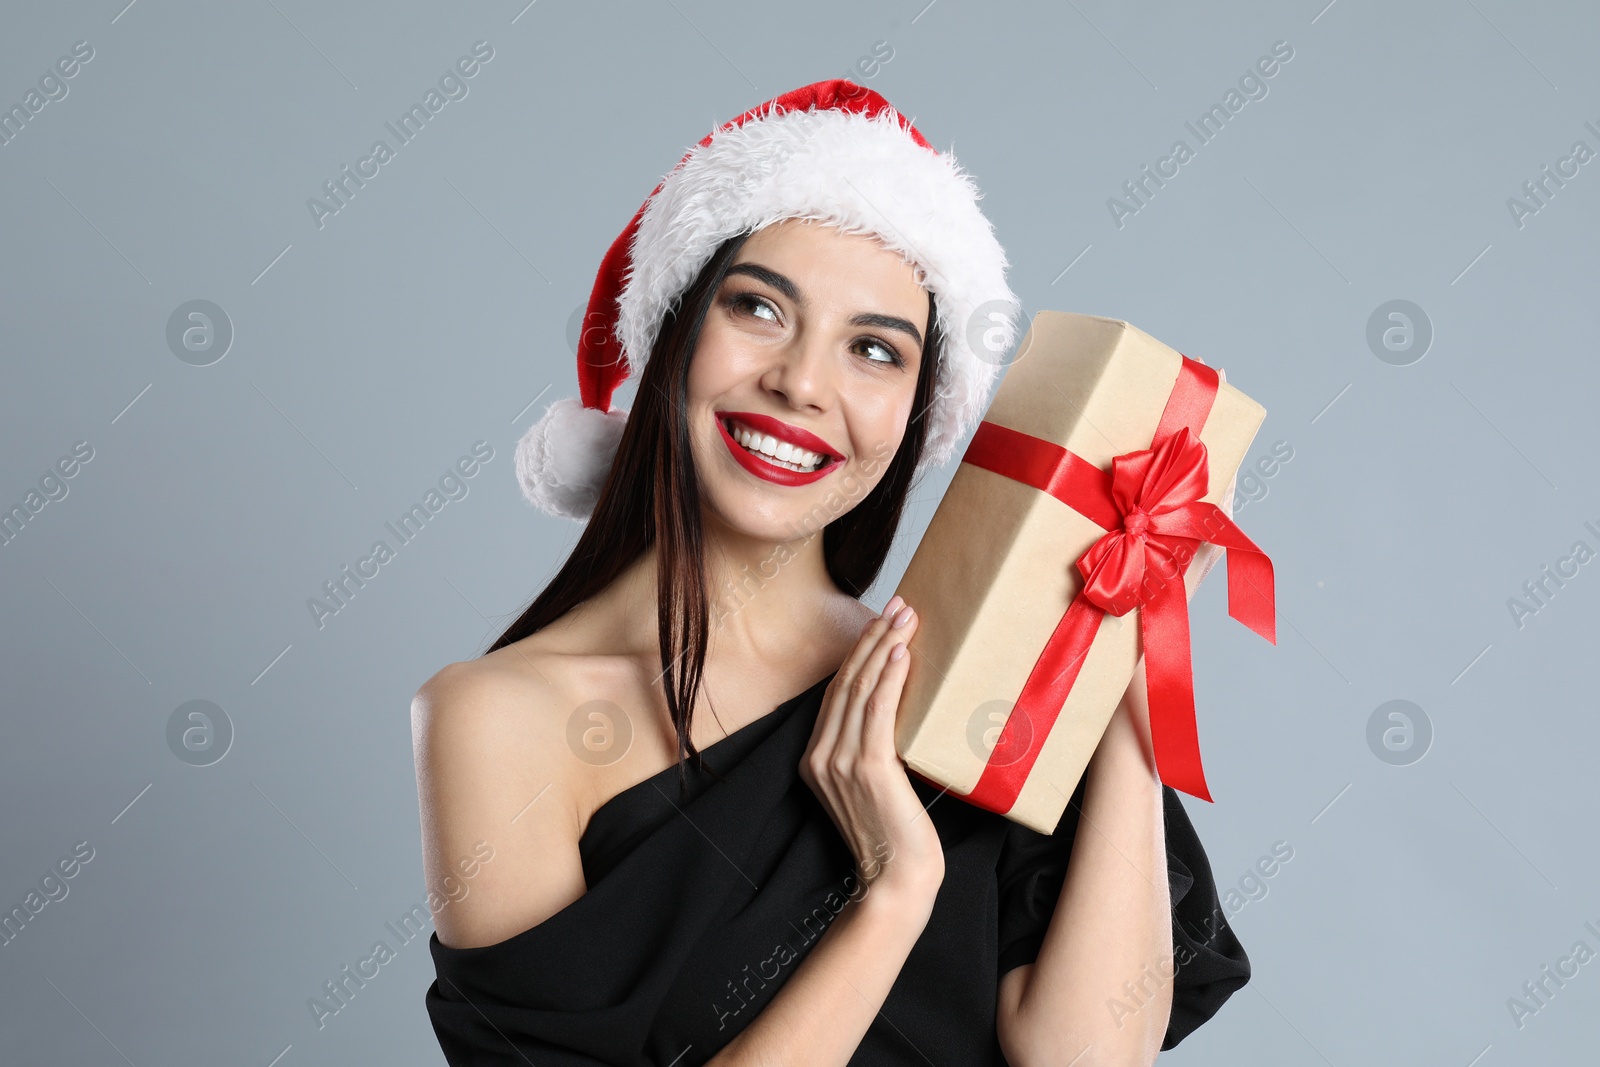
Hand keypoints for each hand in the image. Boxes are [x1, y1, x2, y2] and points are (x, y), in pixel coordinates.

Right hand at [800, 596, 944, 899]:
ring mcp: (839, 762)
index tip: (880, 621)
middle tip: (897, 605)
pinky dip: (887, 677)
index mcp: (816, 760)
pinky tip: (900, 653)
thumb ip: (871, 749)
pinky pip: (875, 710)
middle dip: (871, 638)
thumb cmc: (895, 834)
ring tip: (904, 618)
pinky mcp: (867, 768)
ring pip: (858, 690)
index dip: (857, 653)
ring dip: (882, 647)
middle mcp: (821, 757)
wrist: (897, 879)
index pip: (836, 693)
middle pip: (844, 683)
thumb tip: (896, 707)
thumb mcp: (873, 785)